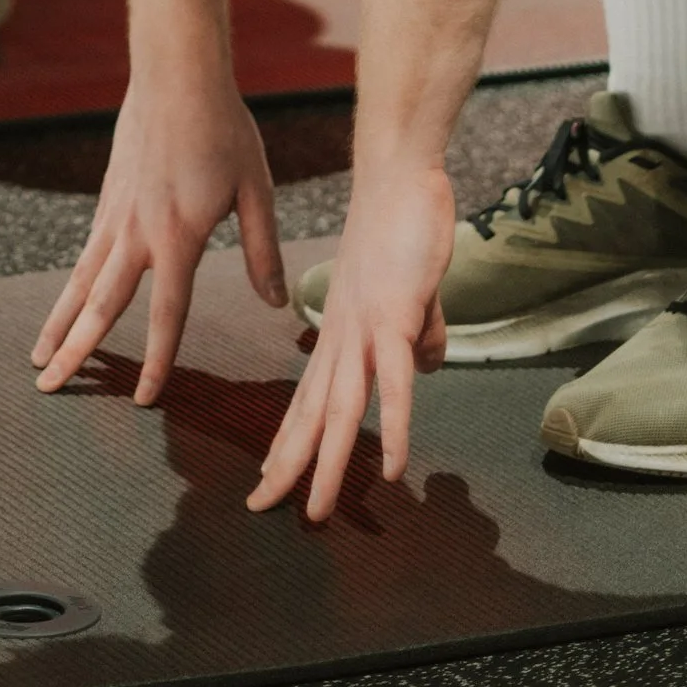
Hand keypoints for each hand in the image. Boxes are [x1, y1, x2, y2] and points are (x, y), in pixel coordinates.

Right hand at [32, 47, 286, 401]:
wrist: (176, 74)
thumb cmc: (223, 129)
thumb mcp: (256, 189)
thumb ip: (263, 250)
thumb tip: (276, 302)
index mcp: (179, 238)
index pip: (166, 315)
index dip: (156, 361)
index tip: (143, 400)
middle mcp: (138, 233)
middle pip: (101, 306)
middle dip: (75, 352)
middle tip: (48, 388)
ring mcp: (116, 215)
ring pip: (80, 281)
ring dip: (58, 322)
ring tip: (37, 357)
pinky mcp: (108, 197)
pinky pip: (86, 253)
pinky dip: (70, 285)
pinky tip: (65, 302)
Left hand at [248, 158, 456, 520]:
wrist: (399, 174)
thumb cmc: (401, 231)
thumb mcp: (407, 296)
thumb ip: (415, 333)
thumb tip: (425, 367)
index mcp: (338, 333)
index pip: (306, 399)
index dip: (288, 442)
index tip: (268, 480)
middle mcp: (341, 338)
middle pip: (310, 414)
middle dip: (287, 466)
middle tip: (261, 508)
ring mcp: (365, 330)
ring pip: (342, 410)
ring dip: (328, 464)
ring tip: (315, 511)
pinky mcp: (394, 318)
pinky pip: (394, 384)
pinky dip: (391, 428)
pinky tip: (391, 467)